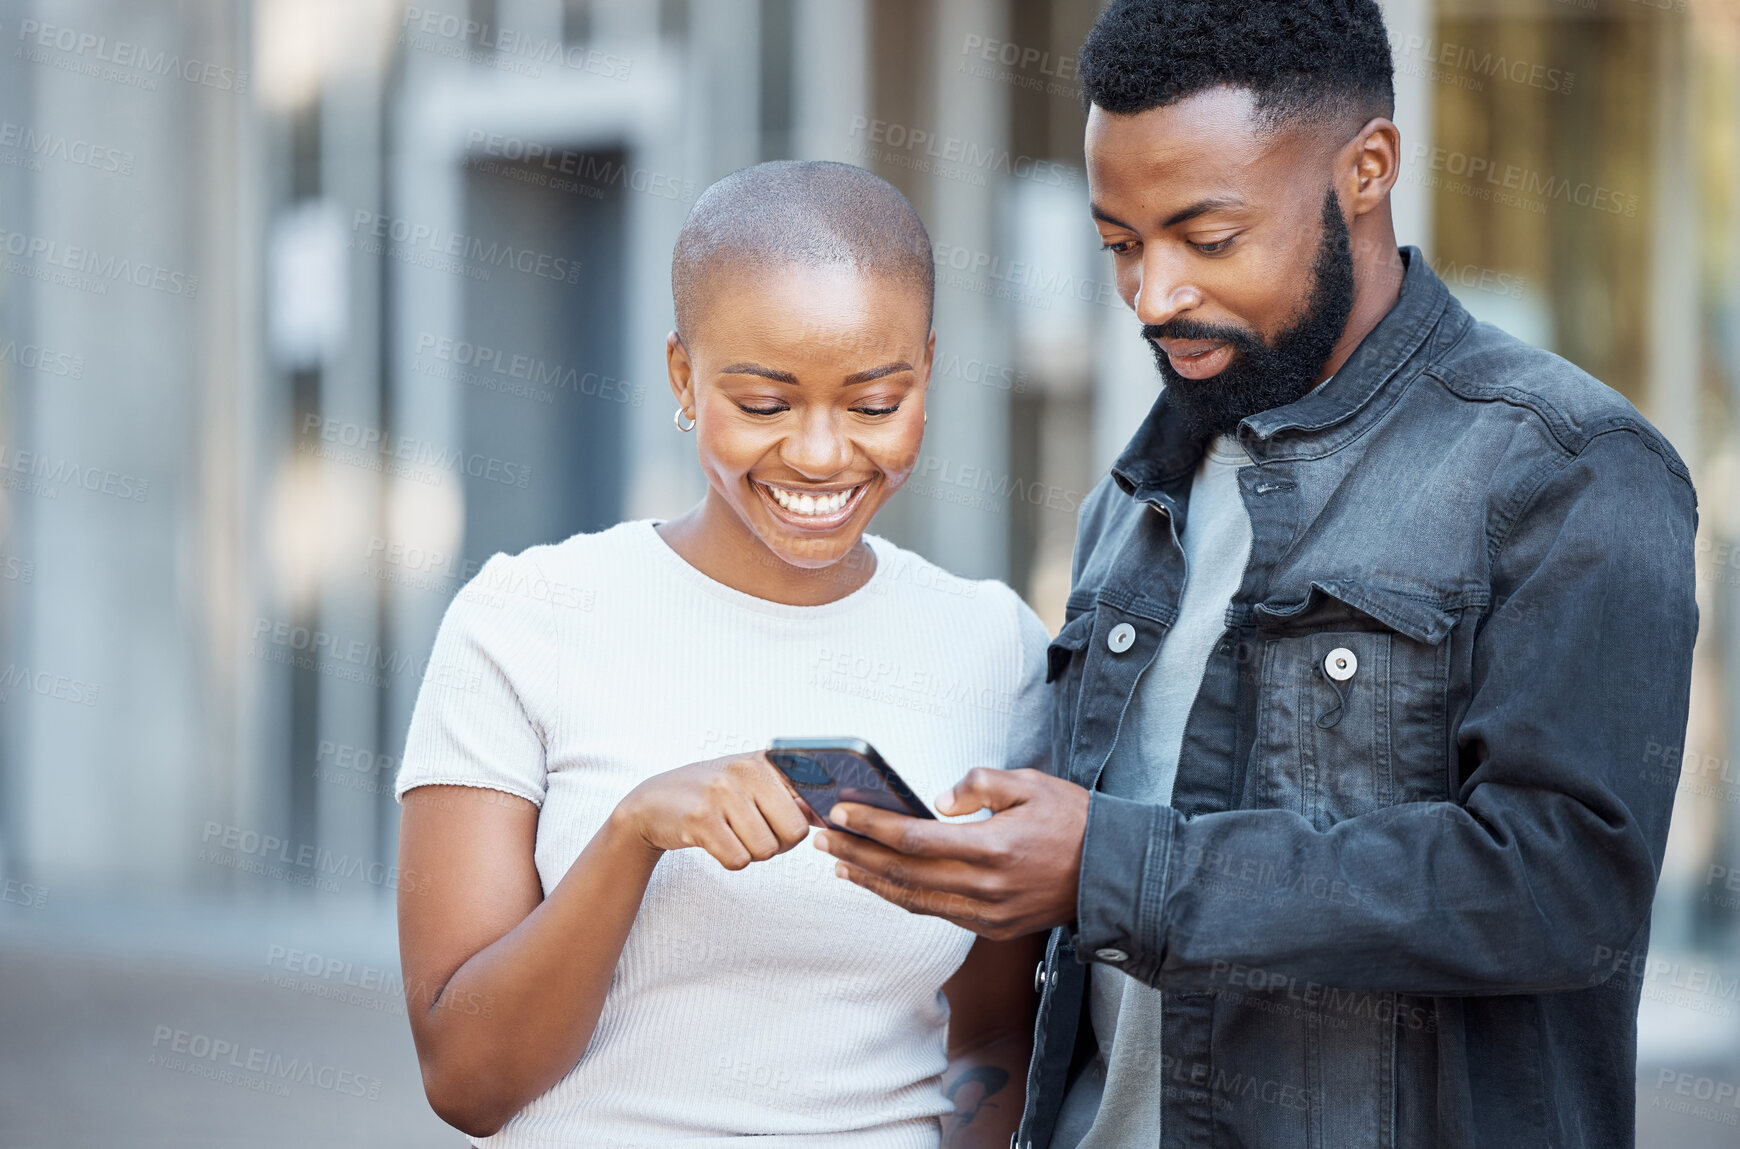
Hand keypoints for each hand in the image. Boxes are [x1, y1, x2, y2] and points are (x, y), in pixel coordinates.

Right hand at [611, 753, 822, 870]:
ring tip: (731, 834)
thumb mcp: (750, 782)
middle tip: (754, 834)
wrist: (651, 804)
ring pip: (766, 849)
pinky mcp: (700, 819)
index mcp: (764, 760)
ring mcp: (722, 793)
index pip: (812, 798)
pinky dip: (730, 860)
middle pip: (794, 832)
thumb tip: (831, 817)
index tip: (808, 826)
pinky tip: (715, 842)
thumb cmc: (710, 796)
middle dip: (779, 843)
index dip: (810, 821)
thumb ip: (789, 794)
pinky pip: (739, 860)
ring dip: (751, 852)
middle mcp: (745, 770)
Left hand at [814, 768, 1089, 939]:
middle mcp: (986, 888)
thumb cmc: (1073, 820)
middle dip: (856, 854)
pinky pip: (936, 913)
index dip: (872, 826)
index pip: (914, 839)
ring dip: (870, 882)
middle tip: (821, 836)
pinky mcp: (992, 928)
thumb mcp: (1030, 783)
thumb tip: (937, 801)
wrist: (1112, 873)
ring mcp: (988, 914)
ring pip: (914, 900)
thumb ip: (980, 784)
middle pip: (903, 873)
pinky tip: (881, 883)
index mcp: (993, 848)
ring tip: (839, 862)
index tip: (841, 812)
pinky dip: (902, 897)